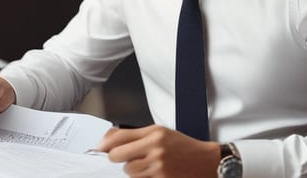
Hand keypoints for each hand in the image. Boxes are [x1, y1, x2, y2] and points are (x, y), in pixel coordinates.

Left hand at [97, 125, 219, 177]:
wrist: (206, 162)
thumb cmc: (183, 147)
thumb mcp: (160, 133)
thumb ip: (134, 134)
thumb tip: (108, 138)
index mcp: (154, 133)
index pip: (120, 138)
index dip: (106, 144)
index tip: (100, 148)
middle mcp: (156, 148)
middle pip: (119, 156)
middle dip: (117, 158)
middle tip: (123, 158)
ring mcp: (158, 166)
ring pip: (128, 171)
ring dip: (132, 170)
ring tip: (145, 166)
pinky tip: (151, 173)